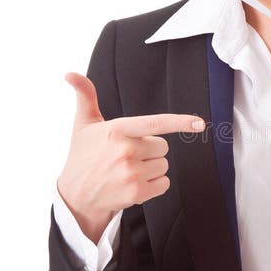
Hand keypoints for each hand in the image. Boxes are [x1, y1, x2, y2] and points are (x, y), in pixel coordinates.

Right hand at [57, 72, 205, 234]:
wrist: (76, 196)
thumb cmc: (83, 157)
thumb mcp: (83, 124)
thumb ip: (85, 96)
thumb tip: (70, 74)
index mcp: (117, 130)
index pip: (155, 123)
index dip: (179, 122)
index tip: (199, 123)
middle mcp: (126, 150)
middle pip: (163, 146)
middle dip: (149, 151)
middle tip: (127, 156)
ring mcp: (132, 173)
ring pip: (163, 165)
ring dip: (151, 169)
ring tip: (127, 171)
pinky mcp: (137, 192)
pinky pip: (164, 183)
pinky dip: (154, 185)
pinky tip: (133, 184)